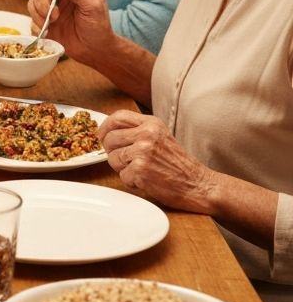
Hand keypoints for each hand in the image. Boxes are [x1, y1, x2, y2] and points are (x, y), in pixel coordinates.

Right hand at [28, 0, 113, 65]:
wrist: (93, 50)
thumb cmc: (98, 26)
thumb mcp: (92, 6)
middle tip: (52, 12)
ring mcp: (52, 3)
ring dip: (39, 11)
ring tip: (53, 22)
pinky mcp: (43, 17)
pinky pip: (31, 15)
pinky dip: (36, 23)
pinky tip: (48, 30)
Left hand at [98, 111, 215, 212]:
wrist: (198, 184)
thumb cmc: (178, 164)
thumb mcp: (160, 137)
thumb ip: (137, 131)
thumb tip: (107, 133)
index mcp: (152, 123)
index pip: (117, 117)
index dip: (105, 127)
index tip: (102, 137)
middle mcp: (147, 134)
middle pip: (109, 139)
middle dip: (113, 152)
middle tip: (128, 161)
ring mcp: (143, 151)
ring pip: (112, 158)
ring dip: (123, 169)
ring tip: (142, 170)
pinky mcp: (140, 169)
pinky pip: (121, 176)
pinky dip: (131, 182)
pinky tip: (147, 180)